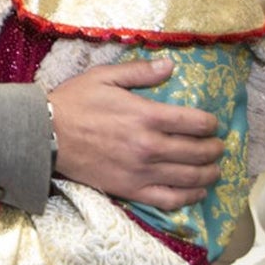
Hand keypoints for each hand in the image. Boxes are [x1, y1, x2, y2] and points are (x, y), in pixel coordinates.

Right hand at [49, 58, 223, 210]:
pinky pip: (170, 199)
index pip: (195, 122)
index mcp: (146, 116)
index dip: (210, 123)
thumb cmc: (74, 102)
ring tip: (214, 169)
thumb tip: (170, 65)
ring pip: (190, 177)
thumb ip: (139, 72)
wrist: (45, 135)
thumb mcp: (104, 77)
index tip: (212, 123)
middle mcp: (150, 146)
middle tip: (218, 146)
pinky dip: (190, 196)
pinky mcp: (132, 190)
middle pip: (198, 151)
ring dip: (209, 173)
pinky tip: (197, 191)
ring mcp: (142, 171)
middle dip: (214, 148)